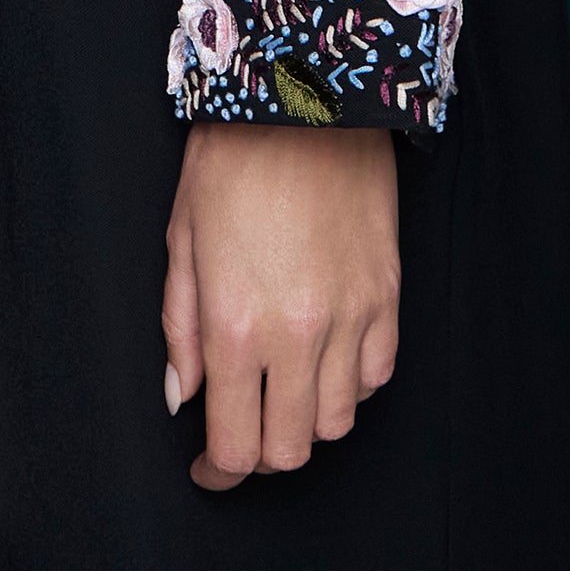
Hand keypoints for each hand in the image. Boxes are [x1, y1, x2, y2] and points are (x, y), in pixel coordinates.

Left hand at [161, 118, 399, 490]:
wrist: (307, 98)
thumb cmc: (232, 159)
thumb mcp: (182, 238)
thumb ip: (180, 329)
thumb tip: (183, 397)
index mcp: (235, 325)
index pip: (234, 444)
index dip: (218, 472)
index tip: (208, 469)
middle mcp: (297, 334)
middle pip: (289, 449)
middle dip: (259, 454)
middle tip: (242, 431)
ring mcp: (351, 318)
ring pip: (337, 423)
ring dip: (306, 420)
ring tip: (283, 389)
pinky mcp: (388, 297)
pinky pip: (377, 377)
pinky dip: (350, 385)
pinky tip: (326, 359)